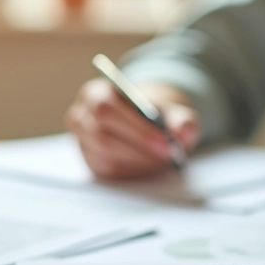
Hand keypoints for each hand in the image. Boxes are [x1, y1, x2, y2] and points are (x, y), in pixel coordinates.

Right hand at [65, 78, 200, 178]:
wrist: (144, 123)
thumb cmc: (154, 114)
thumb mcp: (172, 111)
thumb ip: (182, 119)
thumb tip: (183, 132)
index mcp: (95, 93)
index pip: (105, 110)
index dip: (135, 128)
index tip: (164, 142)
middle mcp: (81, 117)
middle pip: (102, 138)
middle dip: (139, 149)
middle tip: (168, 155)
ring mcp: (83, 142)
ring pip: (107, 158)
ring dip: (138, 161)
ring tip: (161, 157)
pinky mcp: (90, 162)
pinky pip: (109, 171)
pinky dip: (133, 170)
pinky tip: (148, 163)